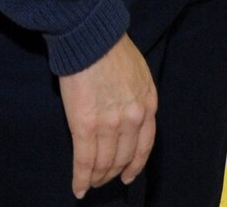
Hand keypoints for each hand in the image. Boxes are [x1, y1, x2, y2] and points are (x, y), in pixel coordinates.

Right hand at [60, 35, 156, 198]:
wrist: (92, 39)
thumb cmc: (113, 51)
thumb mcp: (140, 75)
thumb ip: (138, 98)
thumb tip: (128, 117)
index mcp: (148, 104)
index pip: (145, 145)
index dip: (136, 164)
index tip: (128, 175)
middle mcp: (133, 118)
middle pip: (124, 157)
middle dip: (113, 173)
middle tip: (104, 180)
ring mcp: (110, 124)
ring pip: (104, 163)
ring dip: (97, 178)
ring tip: (90, 184)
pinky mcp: (85, 125)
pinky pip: (84, 160)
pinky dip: (81, 178)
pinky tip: (78, 188)